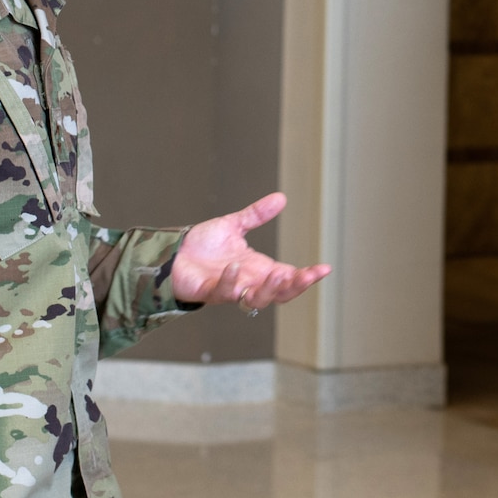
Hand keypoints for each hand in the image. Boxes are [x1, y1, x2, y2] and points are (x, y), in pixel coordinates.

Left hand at [170, 192, 331, 308]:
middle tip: (308, 275)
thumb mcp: (234, 225)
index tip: (325, 268)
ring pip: (257, 300)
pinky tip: (235, 267)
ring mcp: (231, 289)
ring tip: (278, 275)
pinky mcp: (210, 292)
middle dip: (296, 287)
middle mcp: (248, 282)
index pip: (288, 277)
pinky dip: (231, 282)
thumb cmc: (201, 246)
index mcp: (258, 268)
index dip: (307, 276)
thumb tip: (281, 198)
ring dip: (269, 290)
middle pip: (279, 294)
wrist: (172, 253)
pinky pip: (225, 292)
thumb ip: (257, 215)